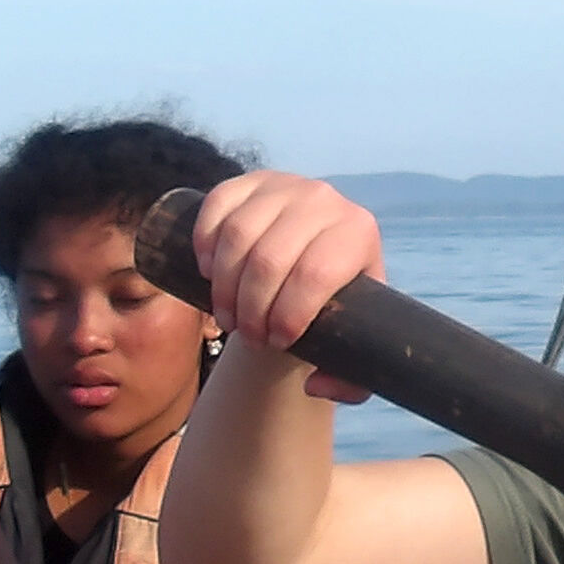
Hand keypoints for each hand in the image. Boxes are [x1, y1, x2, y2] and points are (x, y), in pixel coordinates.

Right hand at [189, 170, 379, 405]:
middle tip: (248, 337)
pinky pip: (217, 204)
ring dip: (224, 285)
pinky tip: (207, 272)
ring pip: (238, 234)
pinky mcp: (250, 180)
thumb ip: (349, 382)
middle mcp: (325, 199)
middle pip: (271, 258)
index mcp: (359, 232)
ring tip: (228, 316)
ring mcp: (285, 184)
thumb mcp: (352, 344)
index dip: (289, 315)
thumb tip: (314, 384)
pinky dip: (205, 241)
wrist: (313, 263)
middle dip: (252, 308)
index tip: (277, 342)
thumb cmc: (332, 307)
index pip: (316, 274)